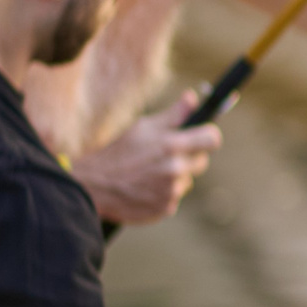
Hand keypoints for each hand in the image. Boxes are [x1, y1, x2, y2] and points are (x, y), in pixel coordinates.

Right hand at [75, 92, 222, 224]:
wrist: (94, 185)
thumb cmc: (119, 152)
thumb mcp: (143, 127)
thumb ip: (173, 115)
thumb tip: (192, 97)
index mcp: (172, 145)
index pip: (212, 139)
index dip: (207, 136)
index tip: (200, 136)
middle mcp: (175, 169)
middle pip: (202, 161)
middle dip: (189, 157)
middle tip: (165, 155)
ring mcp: (171, 191)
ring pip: (187, 180)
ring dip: (176, 177)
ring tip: (150, 173)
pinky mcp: (166, 208)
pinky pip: (175, 197)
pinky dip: (165, 193)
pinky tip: (146, 188)